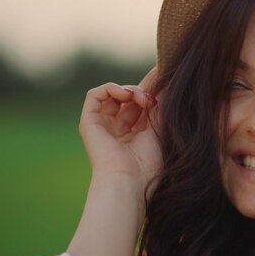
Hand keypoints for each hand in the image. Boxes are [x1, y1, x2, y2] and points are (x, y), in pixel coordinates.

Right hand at [78, 67, 161, 192]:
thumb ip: (159, 108)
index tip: (164, 74)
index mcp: (135, 133)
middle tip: (156, 86)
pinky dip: (111, 88)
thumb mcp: (159, 131)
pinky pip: (95, 95)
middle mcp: (118, 128)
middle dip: (144, 88)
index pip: (141, 104)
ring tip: (143, 98)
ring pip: (114, 94)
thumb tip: (165, 86)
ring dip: (130, 90)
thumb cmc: (147, 165)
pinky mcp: (89, 122)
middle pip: (129, 97)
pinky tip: (127, 94)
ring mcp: (103, 125)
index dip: (151, 89)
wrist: (127, 180)